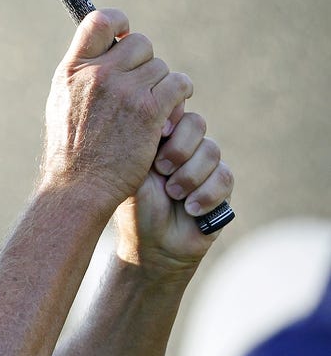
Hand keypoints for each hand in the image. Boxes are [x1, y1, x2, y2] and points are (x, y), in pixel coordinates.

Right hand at [40, 9, 193, 209]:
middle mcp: (98, 74)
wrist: (78, 187)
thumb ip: (81, 75)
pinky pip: (178, 85)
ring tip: (152, 110)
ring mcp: (124, 91)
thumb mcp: (61, 103)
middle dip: (144, 63)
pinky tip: (169, 115)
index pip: (100, 21)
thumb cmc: (70, 152)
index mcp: (73, 70)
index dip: (119, 22)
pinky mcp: (149, 110)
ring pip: (162, 68)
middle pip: (140, 43)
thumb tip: (105, 49)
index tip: (124, 35)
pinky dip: (179, 97)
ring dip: (162, 87)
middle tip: (141, 88)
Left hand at [114, 109, 233, 268]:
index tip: (159, 137)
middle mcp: (185, 147)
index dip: (170, 123)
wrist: (153, 244)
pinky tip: (190, 209)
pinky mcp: (222, 186)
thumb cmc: (137, 207)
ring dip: (189, 176)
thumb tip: (157, 117)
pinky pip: (224, 178)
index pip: (174, 111)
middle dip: (179, 150)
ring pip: (211, 151)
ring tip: (173, 195)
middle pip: (196, 124)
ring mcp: (206, 165)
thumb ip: (143, 143)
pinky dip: (205, 195)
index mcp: (161, 138)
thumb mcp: (132, 173)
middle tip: (162, 170)